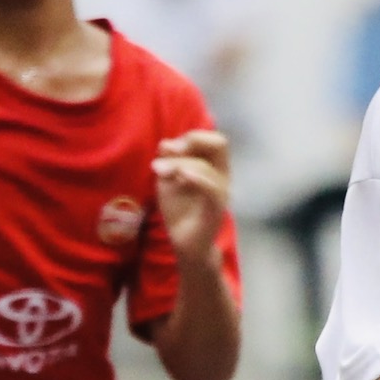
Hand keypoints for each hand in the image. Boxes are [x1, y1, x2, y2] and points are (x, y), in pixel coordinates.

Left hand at [151, 129, 231, 263]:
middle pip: (220, 143)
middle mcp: (222, 176)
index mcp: (213, 167)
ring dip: (179, 163)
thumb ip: (168, 161)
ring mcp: (221, 193)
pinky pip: (212, 189)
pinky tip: (179, 176)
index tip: (168, 147)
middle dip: (193, 140)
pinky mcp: (216, 210)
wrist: (185, 244)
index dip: (192, 136)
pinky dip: (196, 178)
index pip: (212, 140)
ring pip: (207, 165)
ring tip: (158, 170)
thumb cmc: (180, 211)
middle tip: (170, 150)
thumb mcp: (168, 181)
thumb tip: (165, 143)